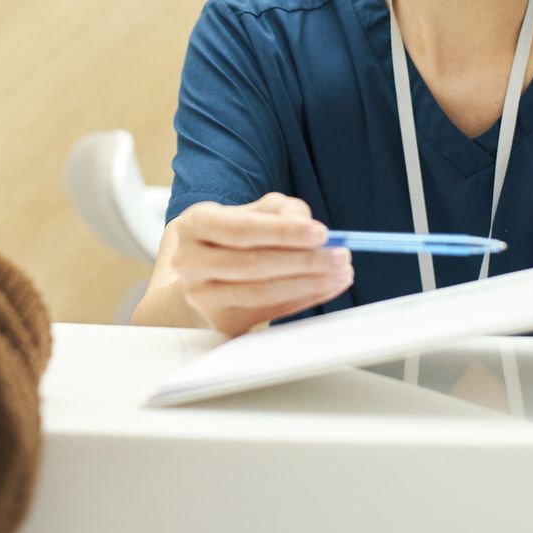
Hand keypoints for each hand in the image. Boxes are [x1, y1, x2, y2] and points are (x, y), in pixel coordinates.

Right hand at [165, 193, 352, 337]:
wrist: (199, 275)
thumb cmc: (232, 237)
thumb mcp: (250, 212)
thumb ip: (280, 209)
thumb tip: (307, 224)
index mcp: (194, 225)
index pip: (242, 230)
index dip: (283, 232)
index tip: (321, 232)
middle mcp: (191, 263)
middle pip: (253, 264)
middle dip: (304, 261)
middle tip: (341, 255)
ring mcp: (202, 297)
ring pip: (261, 293)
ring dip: (309, 284)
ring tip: (342, 272)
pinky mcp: (220, 322)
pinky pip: (268, 312)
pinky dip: (302, 300)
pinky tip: (326, 287)